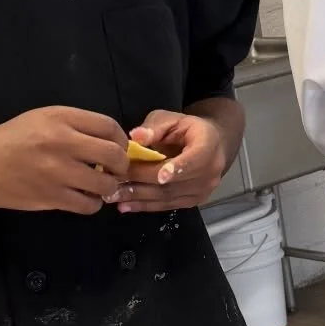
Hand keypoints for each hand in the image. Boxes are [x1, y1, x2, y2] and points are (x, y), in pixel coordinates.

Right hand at [0, 106, 129, 214]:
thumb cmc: (9, 141)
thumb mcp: (40, 119)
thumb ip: (75, 126)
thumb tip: (110, 141)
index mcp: (60, 118)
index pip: (109, 125)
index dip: (121, 139)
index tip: (119, 148)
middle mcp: (61, 142)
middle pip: (114, 155)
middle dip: (121, 165)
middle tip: (114, 170)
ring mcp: (57, 172)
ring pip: (105, 184)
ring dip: (109, 187)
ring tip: (99, 185)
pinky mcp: (52, 197)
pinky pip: (89, 205)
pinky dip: (93, 204)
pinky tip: (84, 198)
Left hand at [113, 110, 230, 212]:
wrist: (210, 146)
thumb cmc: (186, 129)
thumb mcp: (172, 119)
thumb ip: (155, 127)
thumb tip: (136, 137)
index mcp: (208, 146)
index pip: (195, 159)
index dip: (178, 168)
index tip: (160, 176)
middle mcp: (210, 172)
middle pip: (174, 182)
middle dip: (143, 182)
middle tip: (115, 182)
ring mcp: (202, 190)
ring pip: (168, 197)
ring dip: (139, 197)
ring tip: (114, 196)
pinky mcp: (192, 201)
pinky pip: (167, 206)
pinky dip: (145, 206)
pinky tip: (125, 205)